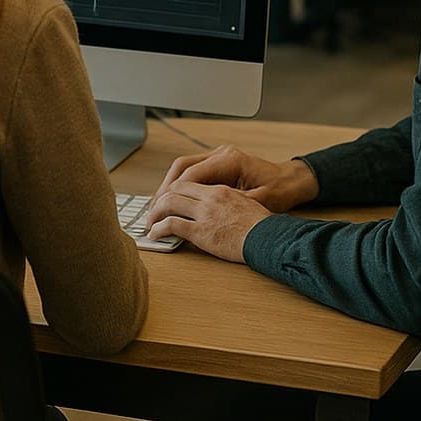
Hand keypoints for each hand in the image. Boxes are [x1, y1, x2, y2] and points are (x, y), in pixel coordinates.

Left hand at [145, 181, 272, 261]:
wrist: (271, 239)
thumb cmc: (264, 226)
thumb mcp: (248, 203)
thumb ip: (230, 199)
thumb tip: (216, 203)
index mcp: (220, 190)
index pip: (188, 182)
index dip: (173, 189)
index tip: (167, 198)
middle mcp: (210, 198)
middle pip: (174, 189)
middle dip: (160, 199)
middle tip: (153, 210)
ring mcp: (205, 214)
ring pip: (169, 204)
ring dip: (155, 213)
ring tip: (150, 222)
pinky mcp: (202, 232)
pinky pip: (172, 225)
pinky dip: (159, 228)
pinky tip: (155, 234)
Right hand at [153, 144, 318, 212]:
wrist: (292, 181)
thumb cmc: (280, 191)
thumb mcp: (257, 202)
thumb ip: (228, 205)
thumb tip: (203, 216)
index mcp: (229, 160)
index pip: (192, 174)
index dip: (174, 192)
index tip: (162, 208)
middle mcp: (221, 154)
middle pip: (182, 166)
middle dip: (166, 187)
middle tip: (155, 207)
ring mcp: (218, 156)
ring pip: (184, 167)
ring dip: (170, 185)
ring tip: (160, 205)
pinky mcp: (218, 163)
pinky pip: (192, 170)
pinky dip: (181, 185)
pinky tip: (175, 199)